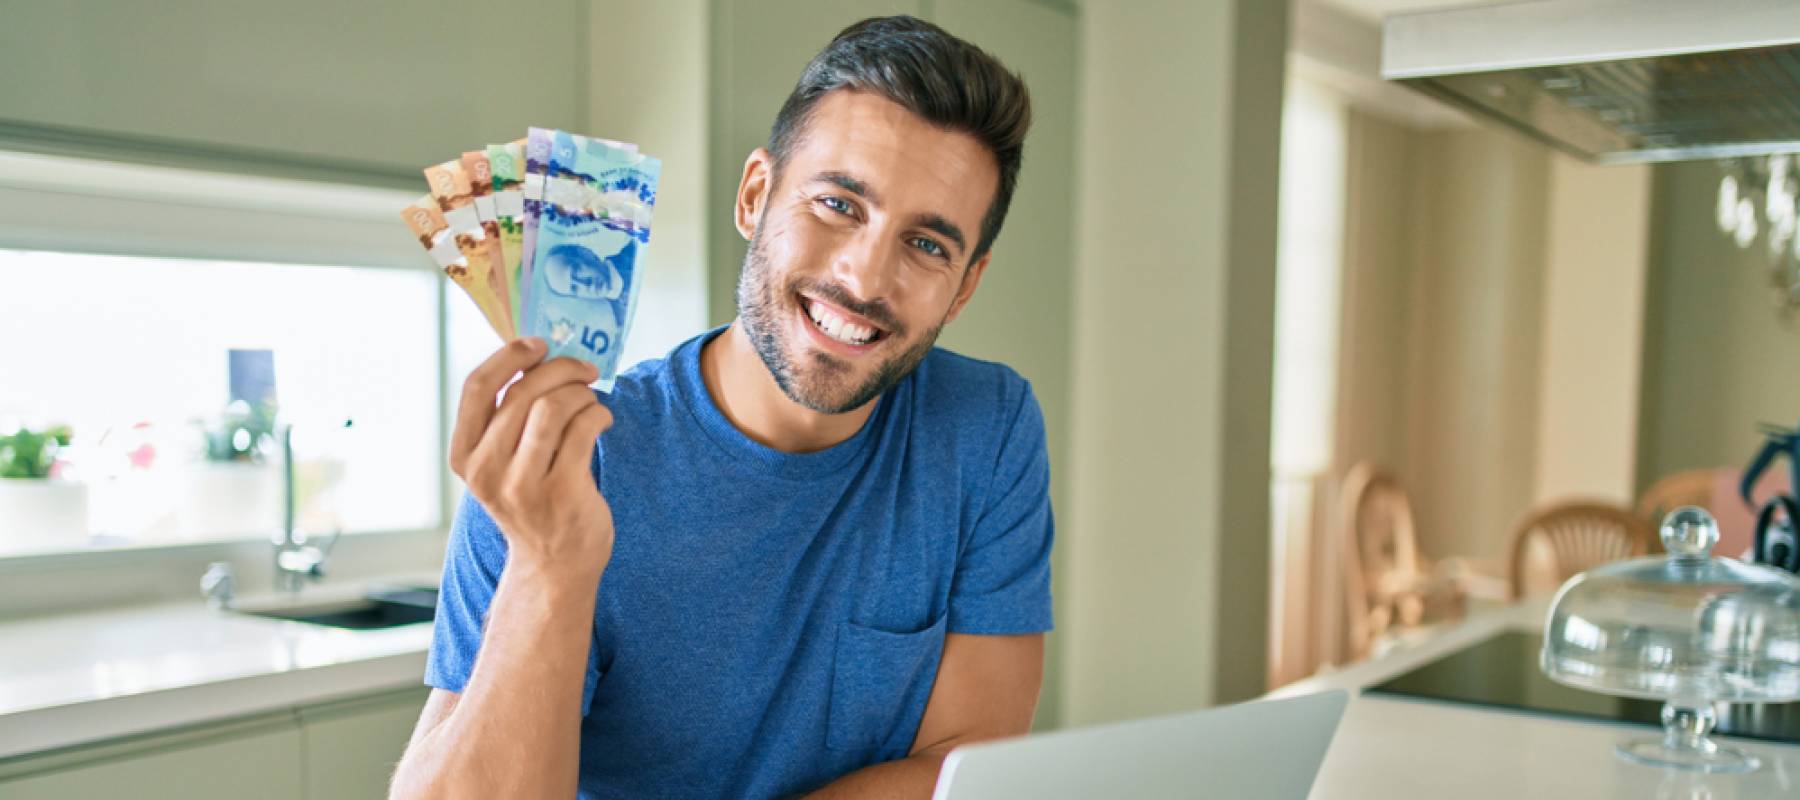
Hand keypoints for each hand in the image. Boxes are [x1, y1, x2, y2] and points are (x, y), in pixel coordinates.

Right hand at [450, 338, 615, 581]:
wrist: (554, 564)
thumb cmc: (532, 500)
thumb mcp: (502, 463)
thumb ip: (507, 418)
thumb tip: (537, 356)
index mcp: (465, 456)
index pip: (477, 388)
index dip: (509, 356)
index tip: (538, 344)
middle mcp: (487, 471)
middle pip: (523, 392)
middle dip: (560, 370)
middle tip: (584, 370)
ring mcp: (523, 485)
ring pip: (554, 407)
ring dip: (581, 393)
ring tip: (591, 401)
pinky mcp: (563, 492)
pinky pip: (584, 429)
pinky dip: (599, 414)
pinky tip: (603, 420)